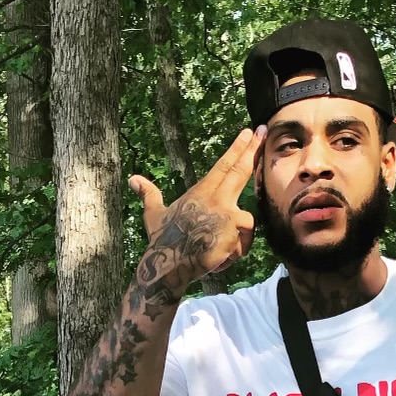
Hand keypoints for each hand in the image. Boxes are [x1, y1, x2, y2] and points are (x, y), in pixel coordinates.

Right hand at [128, 126, 262, 291]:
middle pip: (240, 170)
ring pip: (248, 220)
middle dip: (252, 149)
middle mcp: (216, 198)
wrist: (168, 264)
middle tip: (262, 131)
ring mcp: (226, 214)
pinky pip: (244, 243)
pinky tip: (217, 260)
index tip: (249, 132)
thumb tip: (133, 179)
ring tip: (217, 252)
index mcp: (202, 191)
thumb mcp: (154, 213)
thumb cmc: (162, 240)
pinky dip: (234, 255)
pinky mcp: (233, 232)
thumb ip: (149, 194)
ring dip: (237, 240)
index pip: (223, 165)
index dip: (238, 148)